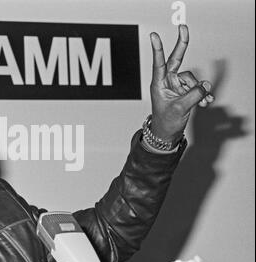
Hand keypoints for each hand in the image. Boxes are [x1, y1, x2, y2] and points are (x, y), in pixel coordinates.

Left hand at [149, 25, 213, 142]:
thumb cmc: (166, 122)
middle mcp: (166, 82)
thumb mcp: (179, 109)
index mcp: (159, 84)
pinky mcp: (183, 91)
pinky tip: (206, 102)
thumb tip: (205, 86)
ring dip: (199, 89)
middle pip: (176, 60)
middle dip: (181, 45)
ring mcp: (175, 85)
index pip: (159, 63)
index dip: (158, 49)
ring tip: (202, 102)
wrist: (166, 134)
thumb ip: (193, 95)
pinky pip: (196, 87)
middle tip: (183, 28)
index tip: (154, 36)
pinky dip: (202, 94)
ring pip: (191, 78)